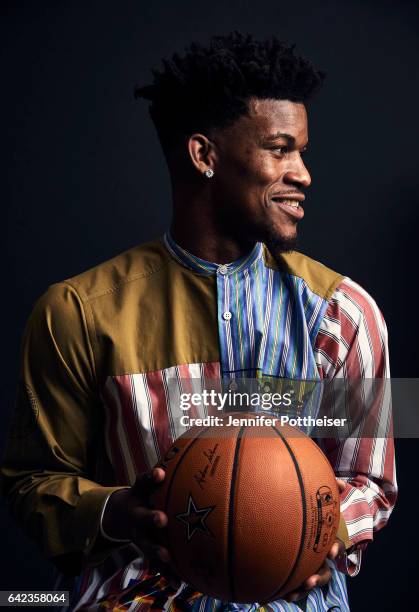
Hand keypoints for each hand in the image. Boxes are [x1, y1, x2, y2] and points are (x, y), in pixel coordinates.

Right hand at [102, 467, 179, 585]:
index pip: (143, 482)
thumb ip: (162, 472)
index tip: (160, 474)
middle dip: (151, 518)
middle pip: (142, 516)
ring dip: (156, 549)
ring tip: (167, 556)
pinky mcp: (143, 548)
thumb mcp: (149, 480)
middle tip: (161, 519)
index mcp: (139, 494)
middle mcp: (136, 514)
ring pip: (145, 543)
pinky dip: (166, 573)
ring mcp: (137, 533)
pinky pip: (154, 562)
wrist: (119, 513)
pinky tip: (178, 584)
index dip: (151, 478)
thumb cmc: (145, 492)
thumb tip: (197, 452)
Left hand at [283, 479, 346, 602]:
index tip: (330, 552)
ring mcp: (308, 566)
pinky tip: (278, 593)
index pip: (335, 546)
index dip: (335, 549)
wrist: (298, 521)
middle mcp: (319, 556)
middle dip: (318, 577)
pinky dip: (289, 589)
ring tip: (293, 592)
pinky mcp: (296, 571)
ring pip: (309, 580)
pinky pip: (293, 584)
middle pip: (324, 570)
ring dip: (303, 587)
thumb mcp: (322, 500)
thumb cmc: (314, 509)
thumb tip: (341, 482)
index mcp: (326, 540)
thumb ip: (330, 490)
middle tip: (310, 580)